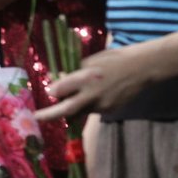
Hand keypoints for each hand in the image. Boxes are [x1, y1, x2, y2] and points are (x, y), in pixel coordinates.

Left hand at [35, 42, 157, 120]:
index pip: (61, 89)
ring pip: (80, 111)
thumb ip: (75, 74)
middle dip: (50, 114)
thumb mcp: (90, 62)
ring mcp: (102, 104)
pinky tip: (95, 94)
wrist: (140, 69)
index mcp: (85, 77)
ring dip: (72, 107)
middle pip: (67, 109)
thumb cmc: (112, 60)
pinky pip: (93, 110)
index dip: (53, 91)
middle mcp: (92, 94)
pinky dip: (88, 104)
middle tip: (37, 117)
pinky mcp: (110, 110)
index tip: (49, 92)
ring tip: (77, 96)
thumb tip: (60, 80)